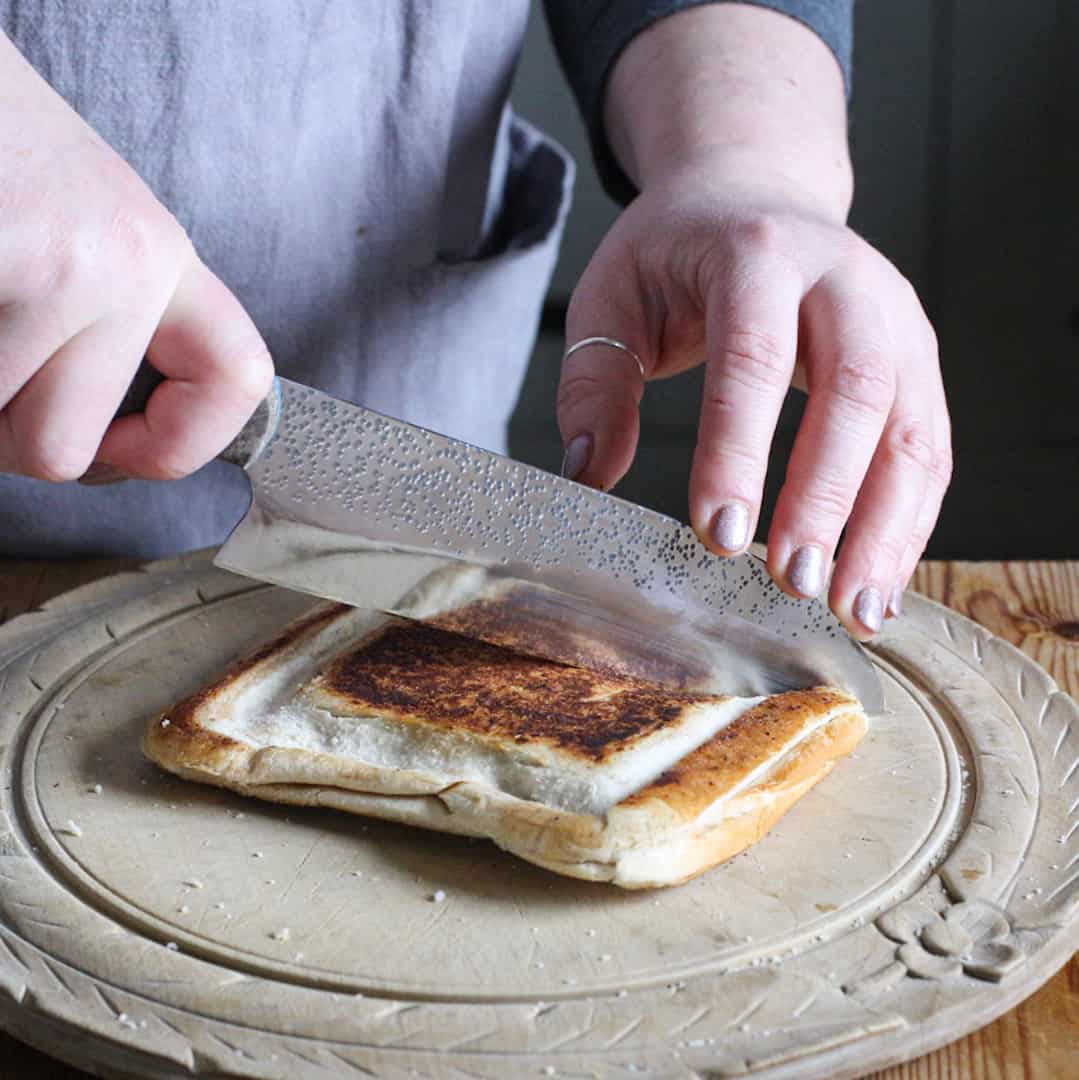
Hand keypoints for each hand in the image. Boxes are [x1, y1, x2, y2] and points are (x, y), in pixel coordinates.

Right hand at [0, 33, 271, 483]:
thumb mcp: (74, 224)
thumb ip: (103, 324)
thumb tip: (96, 448)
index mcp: (157, 254)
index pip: (236, 378)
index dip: (182, 443)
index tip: (123, 449)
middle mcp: (128, 261)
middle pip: (63, 450)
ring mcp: (61, 263)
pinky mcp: (2, 254)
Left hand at [557, 163, 950, 637]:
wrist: (759, 196)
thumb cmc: (678, 253)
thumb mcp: (613, 298)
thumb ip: (596, 384)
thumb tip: (587, 474)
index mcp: (757, 255)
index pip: (753, 355)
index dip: (739, 449)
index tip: (718, 533)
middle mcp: (845, 280)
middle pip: (856, 389)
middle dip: (827, 496)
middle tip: (793, 582)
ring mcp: (897, 319)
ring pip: (914, 428)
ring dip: (887, 527)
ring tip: (854, 610)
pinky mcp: (920, 361)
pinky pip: (930, 448)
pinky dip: (910, 520)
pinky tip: (879, 580)